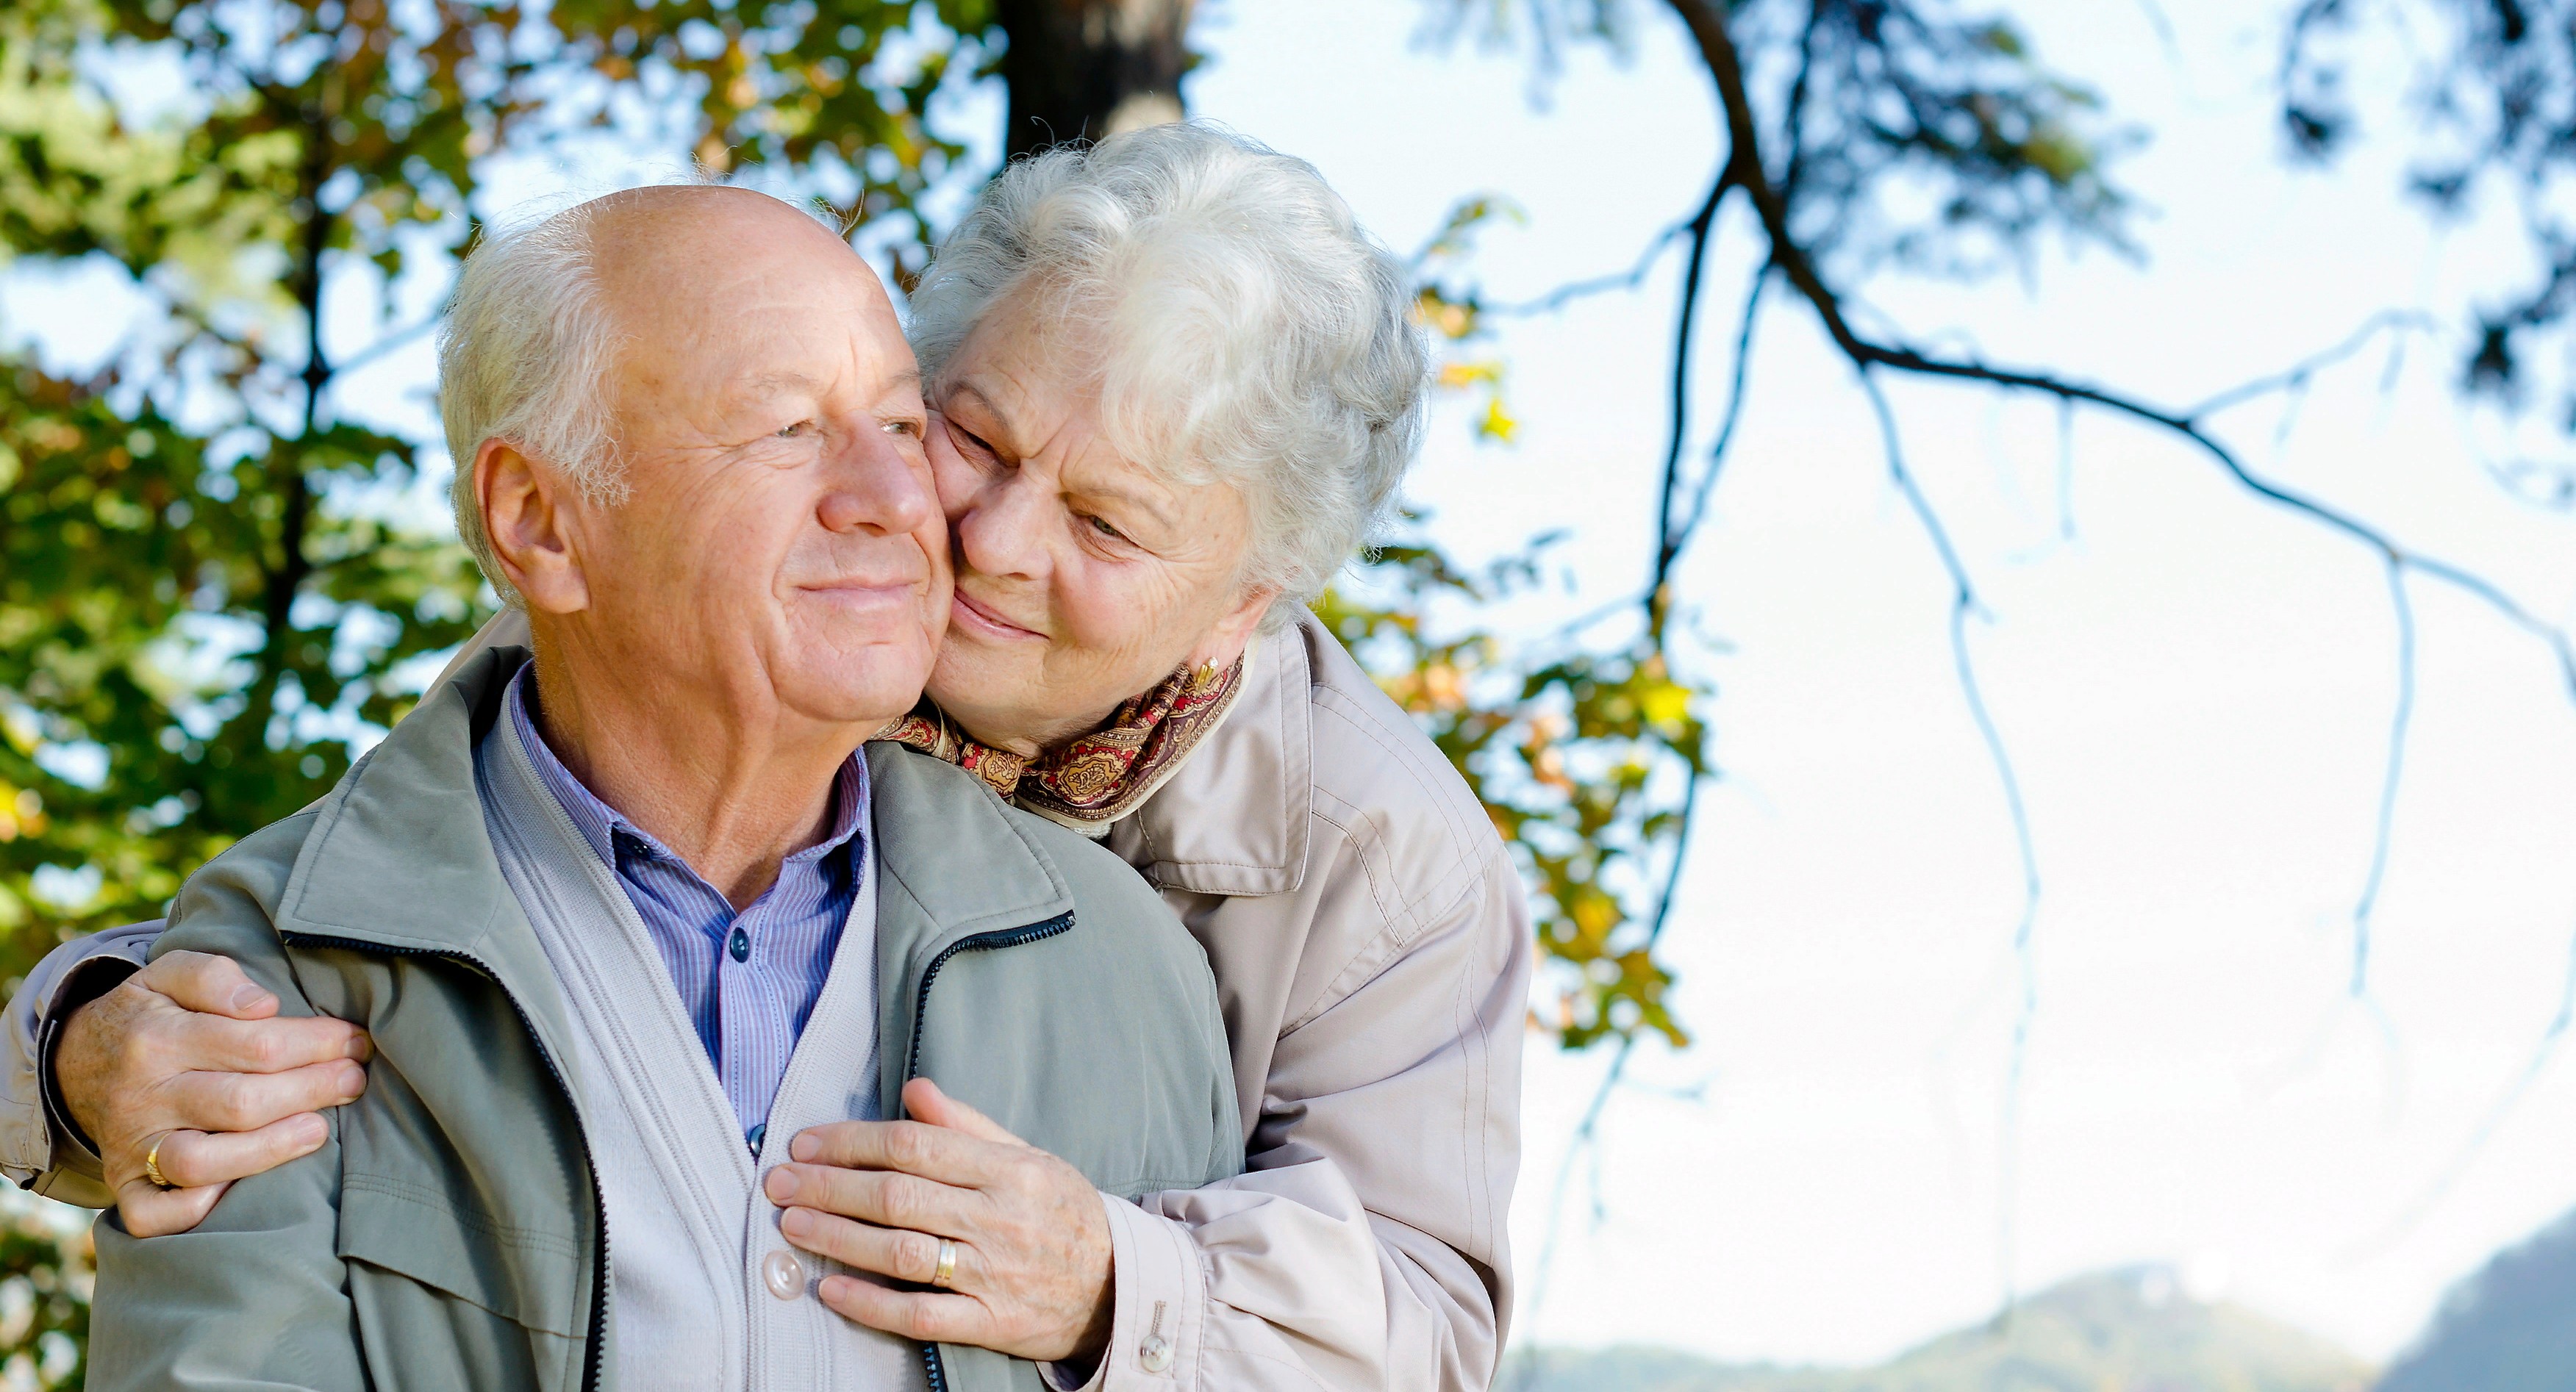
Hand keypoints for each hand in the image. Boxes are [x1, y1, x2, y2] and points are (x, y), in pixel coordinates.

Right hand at [60, 950, 371, 1235]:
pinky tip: (240, 1192)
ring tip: (320, 1130)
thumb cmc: (149, 1016)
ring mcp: (131, 1146)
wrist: (74, 1063)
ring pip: (201, 1162)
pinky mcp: (124, 1185)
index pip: (254, 1044)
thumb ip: (212, 976)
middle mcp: (142, 1096)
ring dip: (269, 1150)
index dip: (317, 1043)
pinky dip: (193, 1210)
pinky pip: (151, 1215)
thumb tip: (263, 1004)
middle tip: (355, 1080)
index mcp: (157, 1038)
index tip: (355, 1040)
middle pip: (239, 1103)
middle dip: (310, 1091)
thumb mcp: (167, 975)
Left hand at [764, 1078, 1113, 1365]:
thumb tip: (913, 1090)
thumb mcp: (1029, 1156)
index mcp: (1009, 1169)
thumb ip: (966, 1125)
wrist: (1119, 1286)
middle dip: (830, 1186)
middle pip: (898, 1196)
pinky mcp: (992, 1324)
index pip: (915, 1146)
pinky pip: (921, 1315)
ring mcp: (995, 1274)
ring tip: (792, 1224)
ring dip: (839, 1237)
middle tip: (780, 1182)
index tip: (807, 1144)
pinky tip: (831, 1288)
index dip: (853, 1142)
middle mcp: (1001, 1218)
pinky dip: (871, 1303)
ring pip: (902, 1252)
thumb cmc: (1063, 1213)